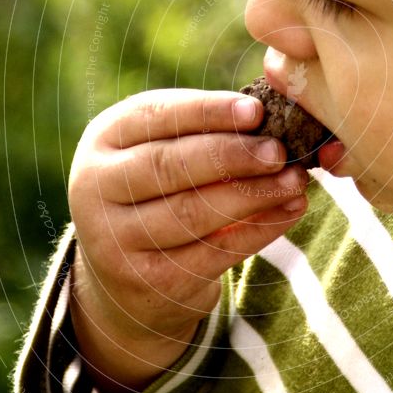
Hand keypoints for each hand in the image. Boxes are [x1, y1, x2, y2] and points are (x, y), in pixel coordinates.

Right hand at [66, 89, 307, 392]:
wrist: (129, 275)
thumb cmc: (161, 190)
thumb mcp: (163, 148)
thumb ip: (203, 129)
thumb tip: (270, 115)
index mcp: (104, 138)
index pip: (156, 116)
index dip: (208, 112)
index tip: (256, 111)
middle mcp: (97, 187)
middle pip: (169, 166)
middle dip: (231, 156)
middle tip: (279, 150)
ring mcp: (116, 240)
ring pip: (192, 212)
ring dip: (252, 195)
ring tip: (295, 180)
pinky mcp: (148, 281)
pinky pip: (213, 252)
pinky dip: (258, 230)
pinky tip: (289, 211)